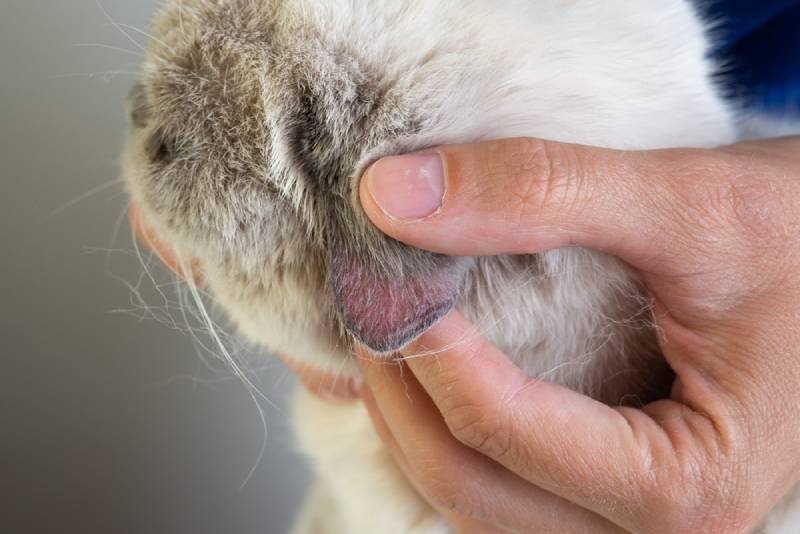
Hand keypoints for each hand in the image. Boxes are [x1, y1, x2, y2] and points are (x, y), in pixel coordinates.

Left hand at [356, 137, 799, 532]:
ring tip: (389, 341)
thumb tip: (394, 196)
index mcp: (687, 485)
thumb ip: (544, 194)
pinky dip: (453, 436)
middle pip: (470, 486)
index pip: (501, 427)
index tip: (383, 273)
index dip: (425, 345)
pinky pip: (505, 488)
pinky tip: (433, 375)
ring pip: (478, 503)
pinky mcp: (616, 493)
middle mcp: (658, 532)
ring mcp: (631, 521)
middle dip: (400, 395)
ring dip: (416, 425)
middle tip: (368, 307)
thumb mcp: (689, 206)